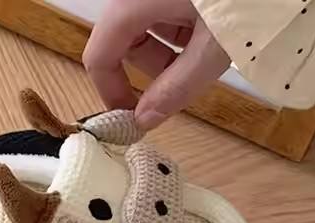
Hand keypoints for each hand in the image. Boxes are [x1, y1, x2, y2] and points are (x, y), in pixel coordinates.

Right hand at [83, 0, 229, 129]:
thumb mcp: (215, 45)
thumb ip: (176, 87)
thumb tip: (146, 120)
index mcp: (135, 2)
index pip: (99, 57)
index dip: (112, 93)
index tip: (133, 118)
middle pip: (123, 42)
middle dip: (151, 69)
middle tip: (184, 84)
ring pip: (146, 26)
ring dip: (170, 50)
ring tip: (209, 50)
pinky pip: (165, 9)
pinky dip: (183, 28)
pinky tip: (211, 30)